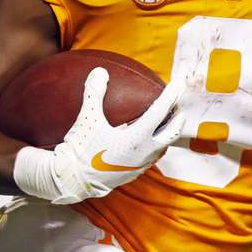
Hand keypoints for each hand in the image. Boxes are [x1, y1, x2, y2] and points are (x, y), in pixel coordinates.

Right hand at [13, 67, 184, 203]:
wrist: (72, 180)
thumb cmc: (80, 149)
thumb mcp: (88, 119)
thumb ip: (94, 93)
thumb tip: (100, 71)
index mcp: (136, 138)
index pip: (160, 112)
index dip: (171, 95)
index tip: (179, 83)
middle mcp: (144, 152)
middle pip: (172, 132)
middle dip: (178, 117)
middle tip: (178, 103)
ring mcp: (141, 164)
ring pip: (164, 145)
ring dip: (168, 131)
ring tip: (167, 119)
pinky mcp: (135, 172)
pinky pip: (153, 155)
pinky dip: (157, 142)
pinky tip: (148, 137)